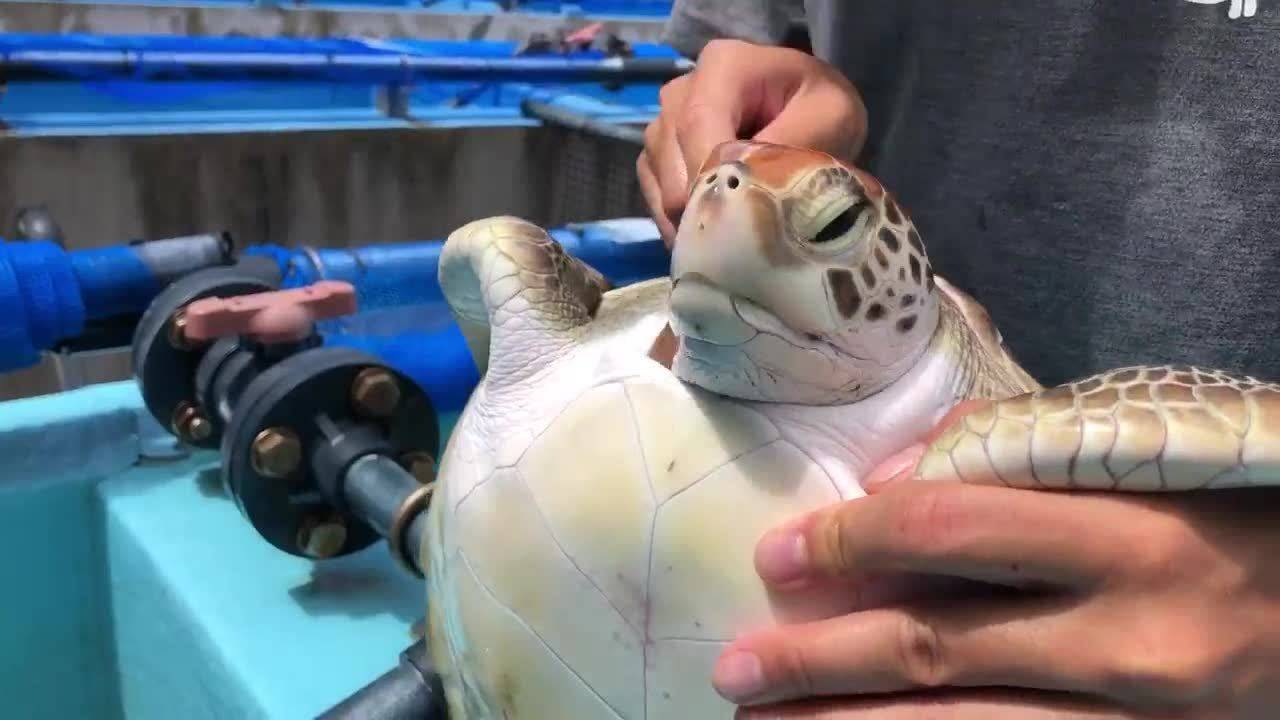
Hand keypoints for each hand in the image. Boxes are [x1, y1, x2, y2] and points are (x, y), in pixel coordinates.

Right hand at [637, 38, 867, 246]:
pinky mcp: (656, 157)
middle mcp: (681, 90)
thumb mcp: (834, 116)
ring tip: (735, 236)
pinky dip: (680, 221)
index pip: (699, 121)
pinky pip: (654, 196)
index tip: (733, 217)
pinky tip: (715, 231)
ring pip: (661, 182)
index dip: (709, 172)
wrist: (809, 113)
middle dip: (704, 202)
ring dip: (694, 215)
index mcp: (723, 66)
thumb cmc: (823, 109)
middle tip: (743, 239)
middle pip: (673, 156)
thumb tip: (749, 182)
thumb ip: (795, 141)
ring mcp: (663, 124)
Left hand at [712, 401, 1279, 718]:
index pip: (952, 531)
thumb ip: (1019, 462)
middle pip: (937, 650)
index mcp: (1136, 539)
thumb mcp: (1149, 468)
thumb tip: (887, 483)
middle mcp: (1136, 643)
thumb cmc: (1242, 520)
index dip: (849, 540)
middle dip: (819, 661)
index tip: (777, 555)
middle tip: (734, 667)